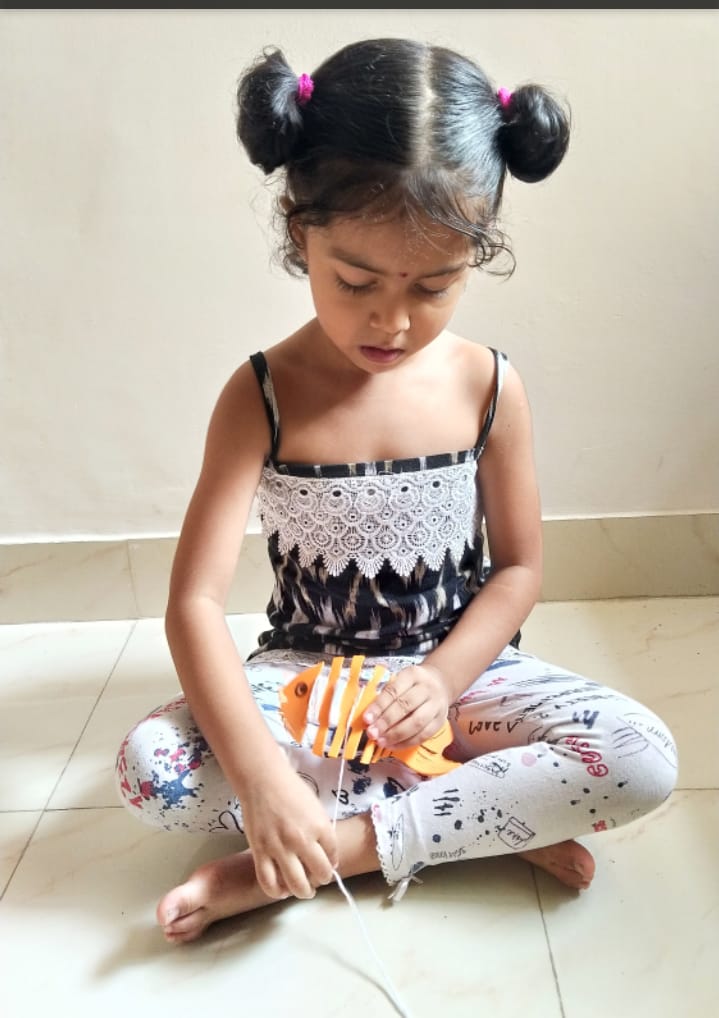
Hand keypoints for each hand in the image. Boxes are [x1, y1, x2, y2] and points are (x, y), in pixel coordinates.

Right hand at [241, 764, 337, 900]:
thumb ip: (322, 831)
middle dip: (322, 879)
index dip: (332, 863)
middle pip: (320, 874)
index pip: (333, 856)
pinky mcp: (259, 852)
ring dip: (303, 891)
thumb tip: (327, 857)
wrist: (262, 780)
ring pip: (296, 885)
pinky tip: (281, 890)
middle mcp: (302, 840)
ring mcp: (279, 848)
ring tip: (303, 890)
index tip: (328, 863)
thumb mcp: (315, 808)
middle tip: (318, 878)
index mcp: (319, 826)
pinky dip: (276, 892)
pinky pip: (268, 882)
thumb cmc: (291, 790)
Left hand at [362, 662, 449, 749]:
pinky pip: (424, 735)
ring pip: (417, 723)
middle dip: (386, 722)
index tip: (366, 719)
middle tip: (372, 733)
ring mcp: (437, 705)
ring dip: (396, 735)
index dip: (379, 706)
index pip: (394, 691)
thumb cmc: (412, 684)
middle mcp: (427, 688)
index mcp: (413, 674)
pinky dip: (406, 743)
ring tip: (381, 741)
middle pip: (406, 706)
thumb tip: (369, 717)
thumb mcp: (400, 680)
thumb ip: (386, 696)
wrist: (440, 683)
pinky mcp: (440, 721)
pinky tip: (393, 745)